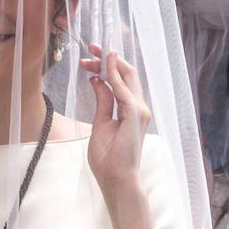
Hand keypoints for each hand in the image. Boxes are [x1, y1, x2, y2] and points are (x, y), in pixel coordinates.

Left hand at [82, 44, 149, 193]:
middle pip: (126, 74)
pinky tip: (102, 66)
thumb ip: (103, 102)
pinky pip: (124, 90)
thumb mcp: (100, 124)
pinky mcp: (136, 115)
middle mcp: (139, 108)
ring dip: (108, 63)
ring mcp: (140, 111)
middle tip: (90, 49)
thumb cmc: (108, 158)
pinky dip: (114, 76)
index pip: (122, 80)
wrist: (116, 179)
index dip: (107, 66)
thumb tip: (97, 81)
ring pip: (128, 76)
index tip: (88, 60)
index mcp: (131, 110)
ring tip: (92, 54)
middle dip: (108, 59)